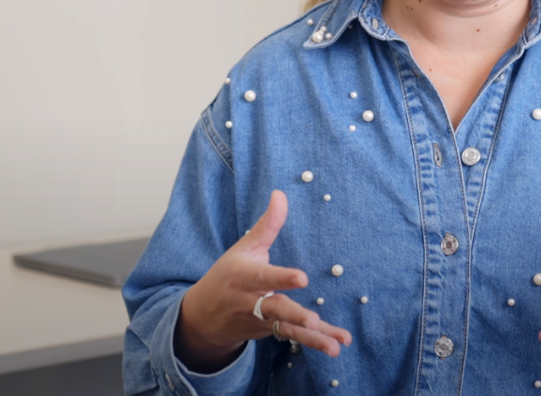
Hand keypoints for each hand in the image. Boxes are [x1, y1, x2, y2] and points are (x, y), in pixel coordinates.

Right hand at [174, 190, 351, 372]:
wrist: (203, 316)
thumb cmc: (228, 275)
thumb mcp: (244, 248)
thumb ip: (267, 224)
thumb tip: (281, 193)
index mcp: (245, 277)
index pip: (265, 277)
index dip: (282, 277)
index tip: (303, 278)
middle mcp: (253, 302)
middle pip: (275, 310)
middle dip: (295, 315)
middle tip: (314, 321)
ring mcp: (262, 321)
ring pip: (289, 329)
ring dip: (313, 339)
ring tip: (335, 345)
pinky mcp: (271, 332)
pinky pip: (295, 338)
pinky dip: (315, 343)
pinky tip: (337, 346)